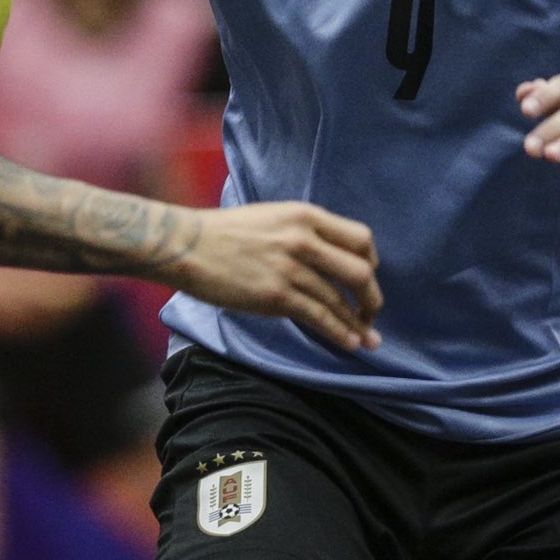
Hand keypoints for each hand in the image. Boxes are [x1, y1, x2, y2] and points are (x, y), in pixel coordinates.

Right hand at [165, 203, 381, 351]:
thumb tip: (329, 256)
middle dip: (372, 298)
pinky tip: (350, 343)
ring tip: (369, 341)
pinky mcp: (276, 296)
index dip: (371, 262)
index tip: (368, 278)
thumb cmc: (225, 232)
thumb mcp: (273, 216)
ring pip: (340, 300)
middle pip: (360, 271)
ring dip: (359, 324)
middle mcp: (303, 240)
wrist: (187, 246)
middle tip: (371, 313)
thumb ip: (303, 231)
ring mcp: (290, 269)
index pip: (360, 238)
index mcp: (305, 216)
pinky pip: (319, 318)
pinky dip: (340, 333)